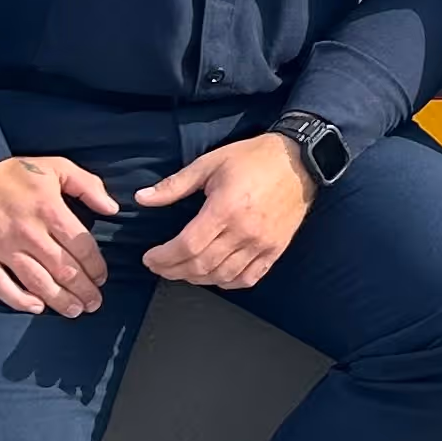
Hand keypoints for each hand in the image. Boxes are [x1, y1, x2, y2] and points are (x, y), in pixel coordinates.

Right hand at [0, 155, 117, 316]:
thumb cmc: (8, 171)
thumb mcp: (54, 167)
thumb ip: (87, 186)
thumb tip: (113, 208)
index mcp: (49, 210)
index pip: (82, 246)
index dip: (96, 267)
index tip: (101, 278)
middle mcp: (28, 233)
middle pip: (63, 269)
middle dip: (83, 290)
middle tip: (94, 303)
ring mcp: (2, 247)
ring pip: (37, 282)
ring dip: (59, 300)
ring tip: (74, 311)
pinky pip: (1, 286)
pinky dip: (20, 300)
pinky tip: (36, 308)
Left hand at [138, 133, 319, 289]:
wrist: (299, 161)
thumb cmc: (254, 158)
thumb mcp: (210, 163)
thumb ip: (175, 184)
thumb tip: (142, 198)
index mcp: (225, 208)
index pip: (187, 246)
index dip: (163, 257)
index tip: (150, 257)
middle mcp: (244, 231)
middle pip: (201, 265)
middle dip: (173, 270)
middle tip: (160, 267)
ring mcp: (262, 244)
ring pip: (222, 276)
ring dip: (197, 279)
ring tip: (182, 271)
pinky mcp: (275, 249)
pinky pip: (248, 278)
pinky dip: (227, 282)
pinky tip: (214, 276)